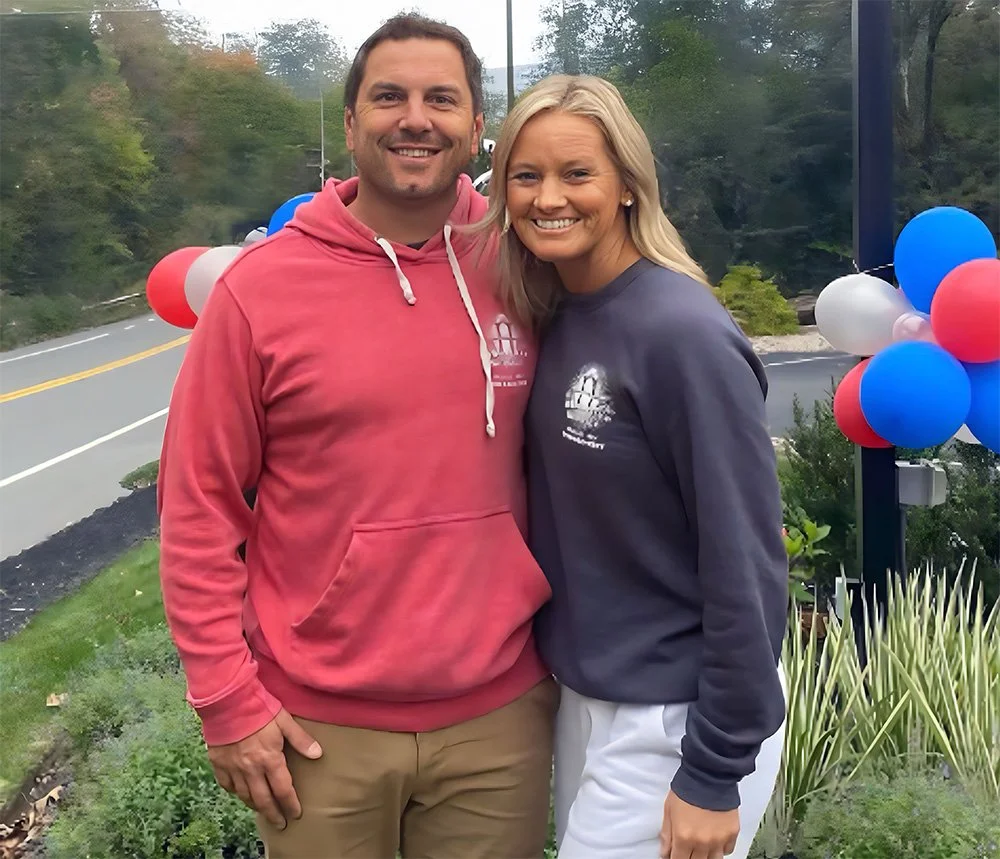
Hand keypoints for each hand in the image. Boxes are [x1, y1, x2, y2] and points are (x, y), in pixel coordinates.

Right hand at [208, 708, 322, 828]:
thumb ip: (301, 740)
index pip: (283, 789)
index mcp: (269, 759)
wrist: (227, 701)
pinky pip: (227, 785)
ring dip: (255, 805)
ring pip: (244, 795)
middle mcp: (250, 769)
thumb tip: (317, 754)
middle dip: (273, 814)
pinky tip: (240, 793)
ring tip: (263, 810)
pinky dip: (235, 792)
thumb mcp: (285, 721)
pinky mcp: (218, 763)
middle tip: (280, 823)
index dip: (290, 804)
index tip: (296, 814)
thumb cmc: (259, 708)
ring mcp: (233, 768)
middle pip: (263, 799)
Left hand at [660, 791, 739, 858]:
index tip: (674, 855)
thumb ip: (666, 834)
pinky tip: (714, 840)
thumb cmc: (687, 788)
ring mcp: (719, 839)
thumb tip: (665, 852)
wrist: (708, 775)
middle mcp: (702, 842)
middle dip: (690, 857)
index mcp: (684, 837)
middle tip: (687, 849)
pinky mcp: (732, 833)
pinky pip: (727, 850)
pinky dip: (720, 848)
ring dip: (706, 856)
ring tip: (701, 847)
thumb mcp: (668, 810)